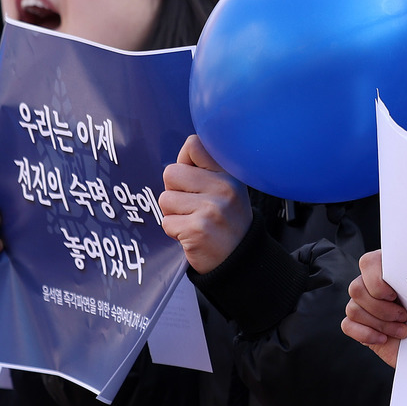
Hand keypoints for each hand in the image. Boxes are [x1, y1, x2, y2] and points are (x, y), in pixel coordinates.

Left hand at [160, 135, 251, 273]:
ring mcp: (211, 208)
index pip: (193, 145)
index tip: (192, 179)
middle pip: (170, 172)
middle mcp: (224, 187)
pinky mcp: (197, 229)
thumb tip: (178, 161)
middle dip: (174, 191)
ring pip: (164, 199)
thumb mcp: (228, 189)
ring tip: (193, 221)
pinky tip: (192, 234)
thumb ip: (205, 171)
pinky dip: (174, 231)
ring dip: (173, 213)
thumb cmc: (227, 222)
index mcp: (229, 173)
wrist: (241, 260)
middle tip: (192, 206)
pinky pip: (166, 222)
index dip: (183, 162)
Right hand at [342, 249, 406, 367]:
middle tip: (404, 316)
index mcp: (388, 268)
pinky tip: (384, 338)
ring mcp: (362, 304)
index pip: (368, 263)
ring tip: (402, 330)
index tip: (395, 295)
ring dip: (380, 324)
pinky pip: (347, 325)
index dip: (377, 282)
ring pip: (353, 308)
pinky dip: (366, 334)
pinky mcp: (357, 325)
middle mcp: (371, 283)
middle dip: (382, 308)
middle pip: (356, 288)